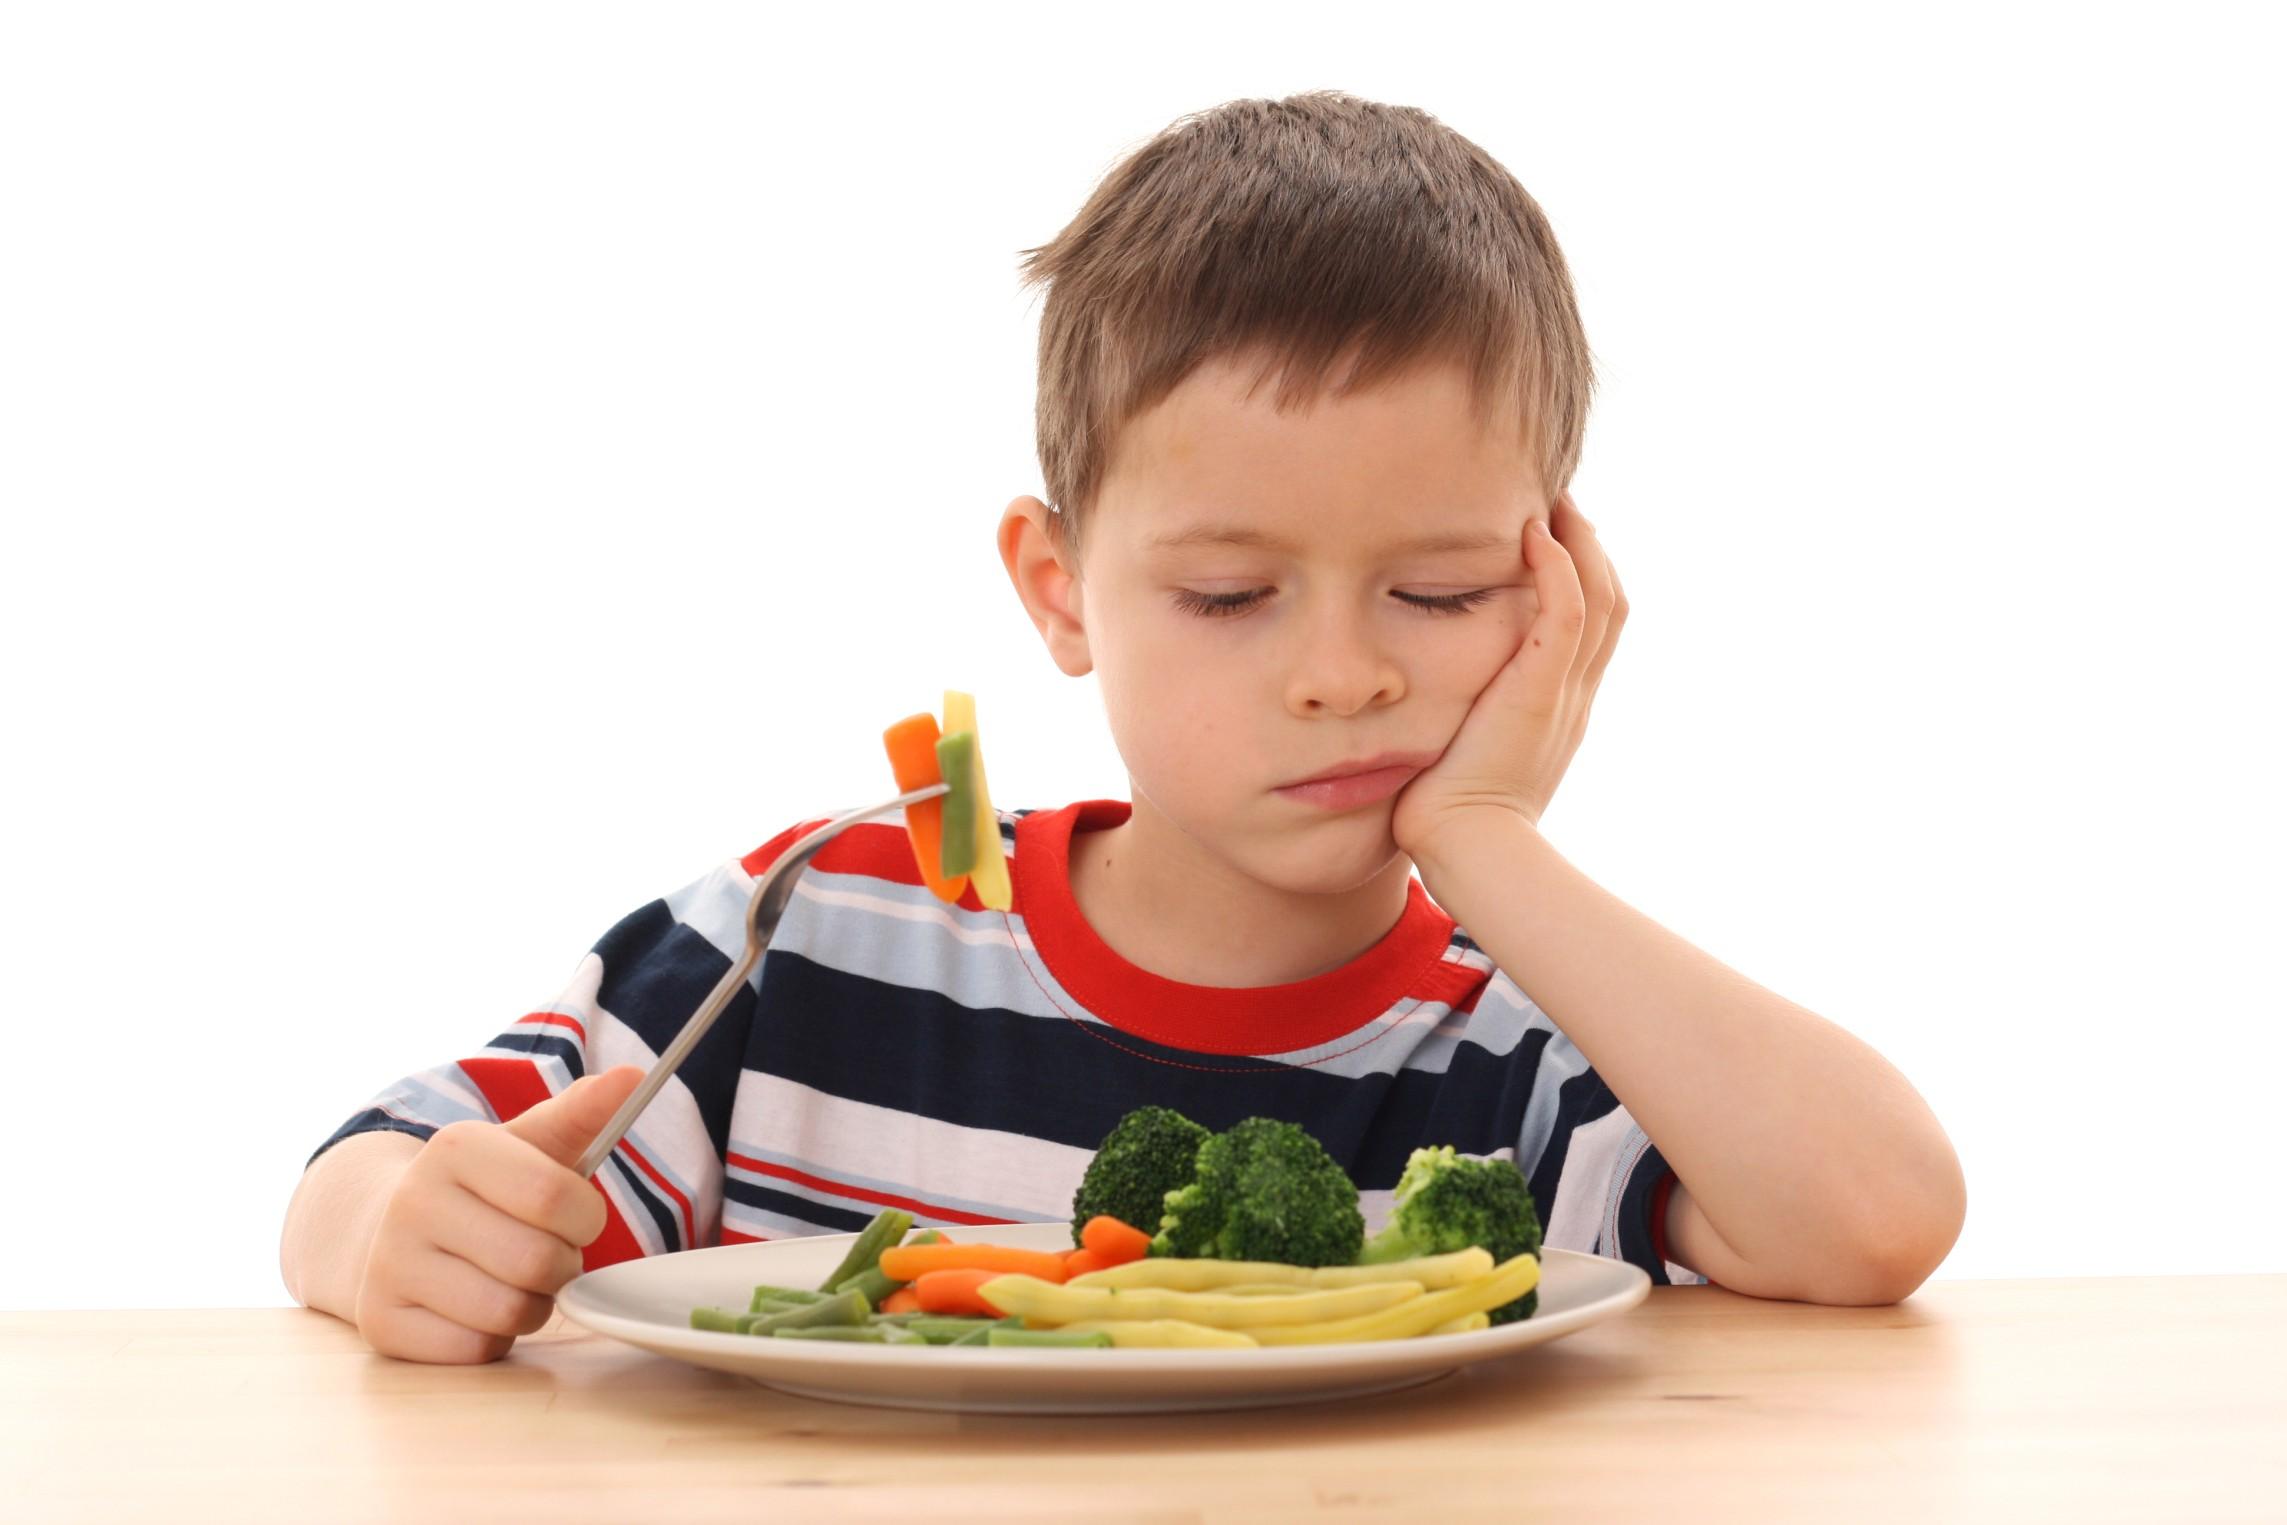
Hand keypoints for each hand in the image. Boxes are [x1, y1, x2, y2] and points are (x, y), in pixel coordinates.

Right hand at [354, 1065, 644, 1363]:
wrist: (398, 1232)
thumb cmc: (491, 1189)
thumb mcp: (534, 1146)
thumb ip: (584, 1114)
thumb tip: (635, 1076)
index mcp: (455, 1146)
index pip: (555, 1196)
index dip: (585, 1218)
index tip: (577, 1216)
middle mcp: (412, 1199)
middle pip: (536, 1261)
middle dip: (562, 1266)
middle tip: (546, 1254)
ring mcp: (388, 1263)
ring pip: (507, 1311)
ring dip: (533, 1306)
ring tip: (516, 1281)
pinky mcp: (380, 1322)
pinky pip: (473, 1350)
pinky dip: (493, 1339)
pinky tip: (477, 1310)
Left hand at [1390, 489, 1627, 857]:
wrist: (1470, 853)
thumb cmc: (1450, 821)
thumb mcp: (1460, 759)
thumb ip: (1458, 725)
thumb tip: (1422, 710)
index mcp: (1560, 711)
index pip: (1592, 630)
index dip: (1583, 581)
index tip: (1553, 541)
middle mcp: (1574, 697)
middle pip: (1611, 604)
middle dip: (1590, 549)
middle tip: (1560, 505)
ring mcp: (1563, 694)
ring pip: (1601, 599)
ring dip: (1580, 544)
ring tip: (1553, 503)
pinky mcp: (1540, 692)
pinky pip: (1567, 616)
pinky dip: (1559, 570)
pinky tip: (1535, 534)